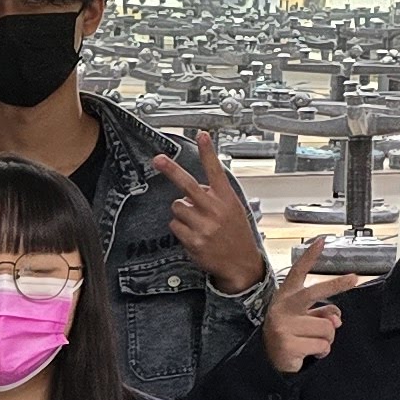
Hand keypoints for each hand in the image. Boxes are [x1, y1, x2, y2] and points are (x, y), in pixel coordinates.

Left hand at [154, 135, 267, 294]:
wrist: (241, 264)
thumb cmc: (236, 235)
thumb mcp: (233, 210)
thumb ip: (215, 197)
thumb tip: (192, 190)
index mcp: (227, 199)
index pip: (216, 171)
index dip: (208, 152)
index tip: (202, 135)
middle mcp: (215, 210)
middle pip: (188, 185)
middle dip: (171, 170)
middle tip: (158, 159)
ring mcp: (204, 226)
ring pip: (177, 207)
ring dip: (182, 213)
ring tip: (197, 223)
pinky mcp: (194, 240)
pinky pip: (174, 226)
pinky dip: (180, 229)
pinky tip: (195, 235)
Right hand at [259, 239, 369, 374]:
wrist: (269, 361)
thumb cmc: (291, 335)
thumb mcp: (304, 320)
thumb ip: (322, 313)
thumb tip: (336, 319)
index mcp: (287, 297)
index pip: (298, 273)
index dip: (309, 257)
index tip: (322, 241)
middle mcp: (283, 307)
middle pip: (315, 292)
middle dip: (336, 285)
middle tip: (353, 279)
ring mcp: (284, 325)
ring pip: (327, 327)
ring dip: (327, 339)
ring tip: (313, 344)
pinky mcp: (288, 343)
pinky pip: (322, 345)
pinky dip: (321, 352)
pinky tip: (309, 354)